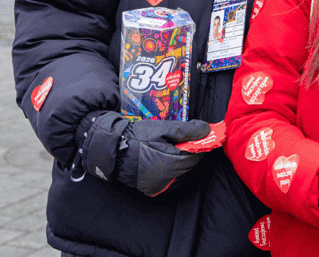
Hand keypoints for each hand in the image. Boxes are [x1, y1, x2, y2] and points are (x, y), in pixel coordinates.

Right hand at [75, 111, 210, 195]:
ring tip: (171, 147)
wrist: (110, 149)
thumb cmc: (136, 137)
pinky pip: (170, 179)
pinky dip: (172, 169)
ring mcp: (159, 186)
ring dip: (181, 160)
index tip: (199, 133)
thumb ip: (187, 130)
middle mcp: (168, 179)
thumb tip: (207, 130)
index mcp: (173, 164)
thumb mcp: (162, 129)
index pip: (197, 154)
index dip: (199, 143)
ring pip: (181, 172)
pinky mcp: (151, 189)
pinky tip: (164, 157)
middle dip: (189, 151)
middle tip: (182, 139)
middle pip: (189, 164)